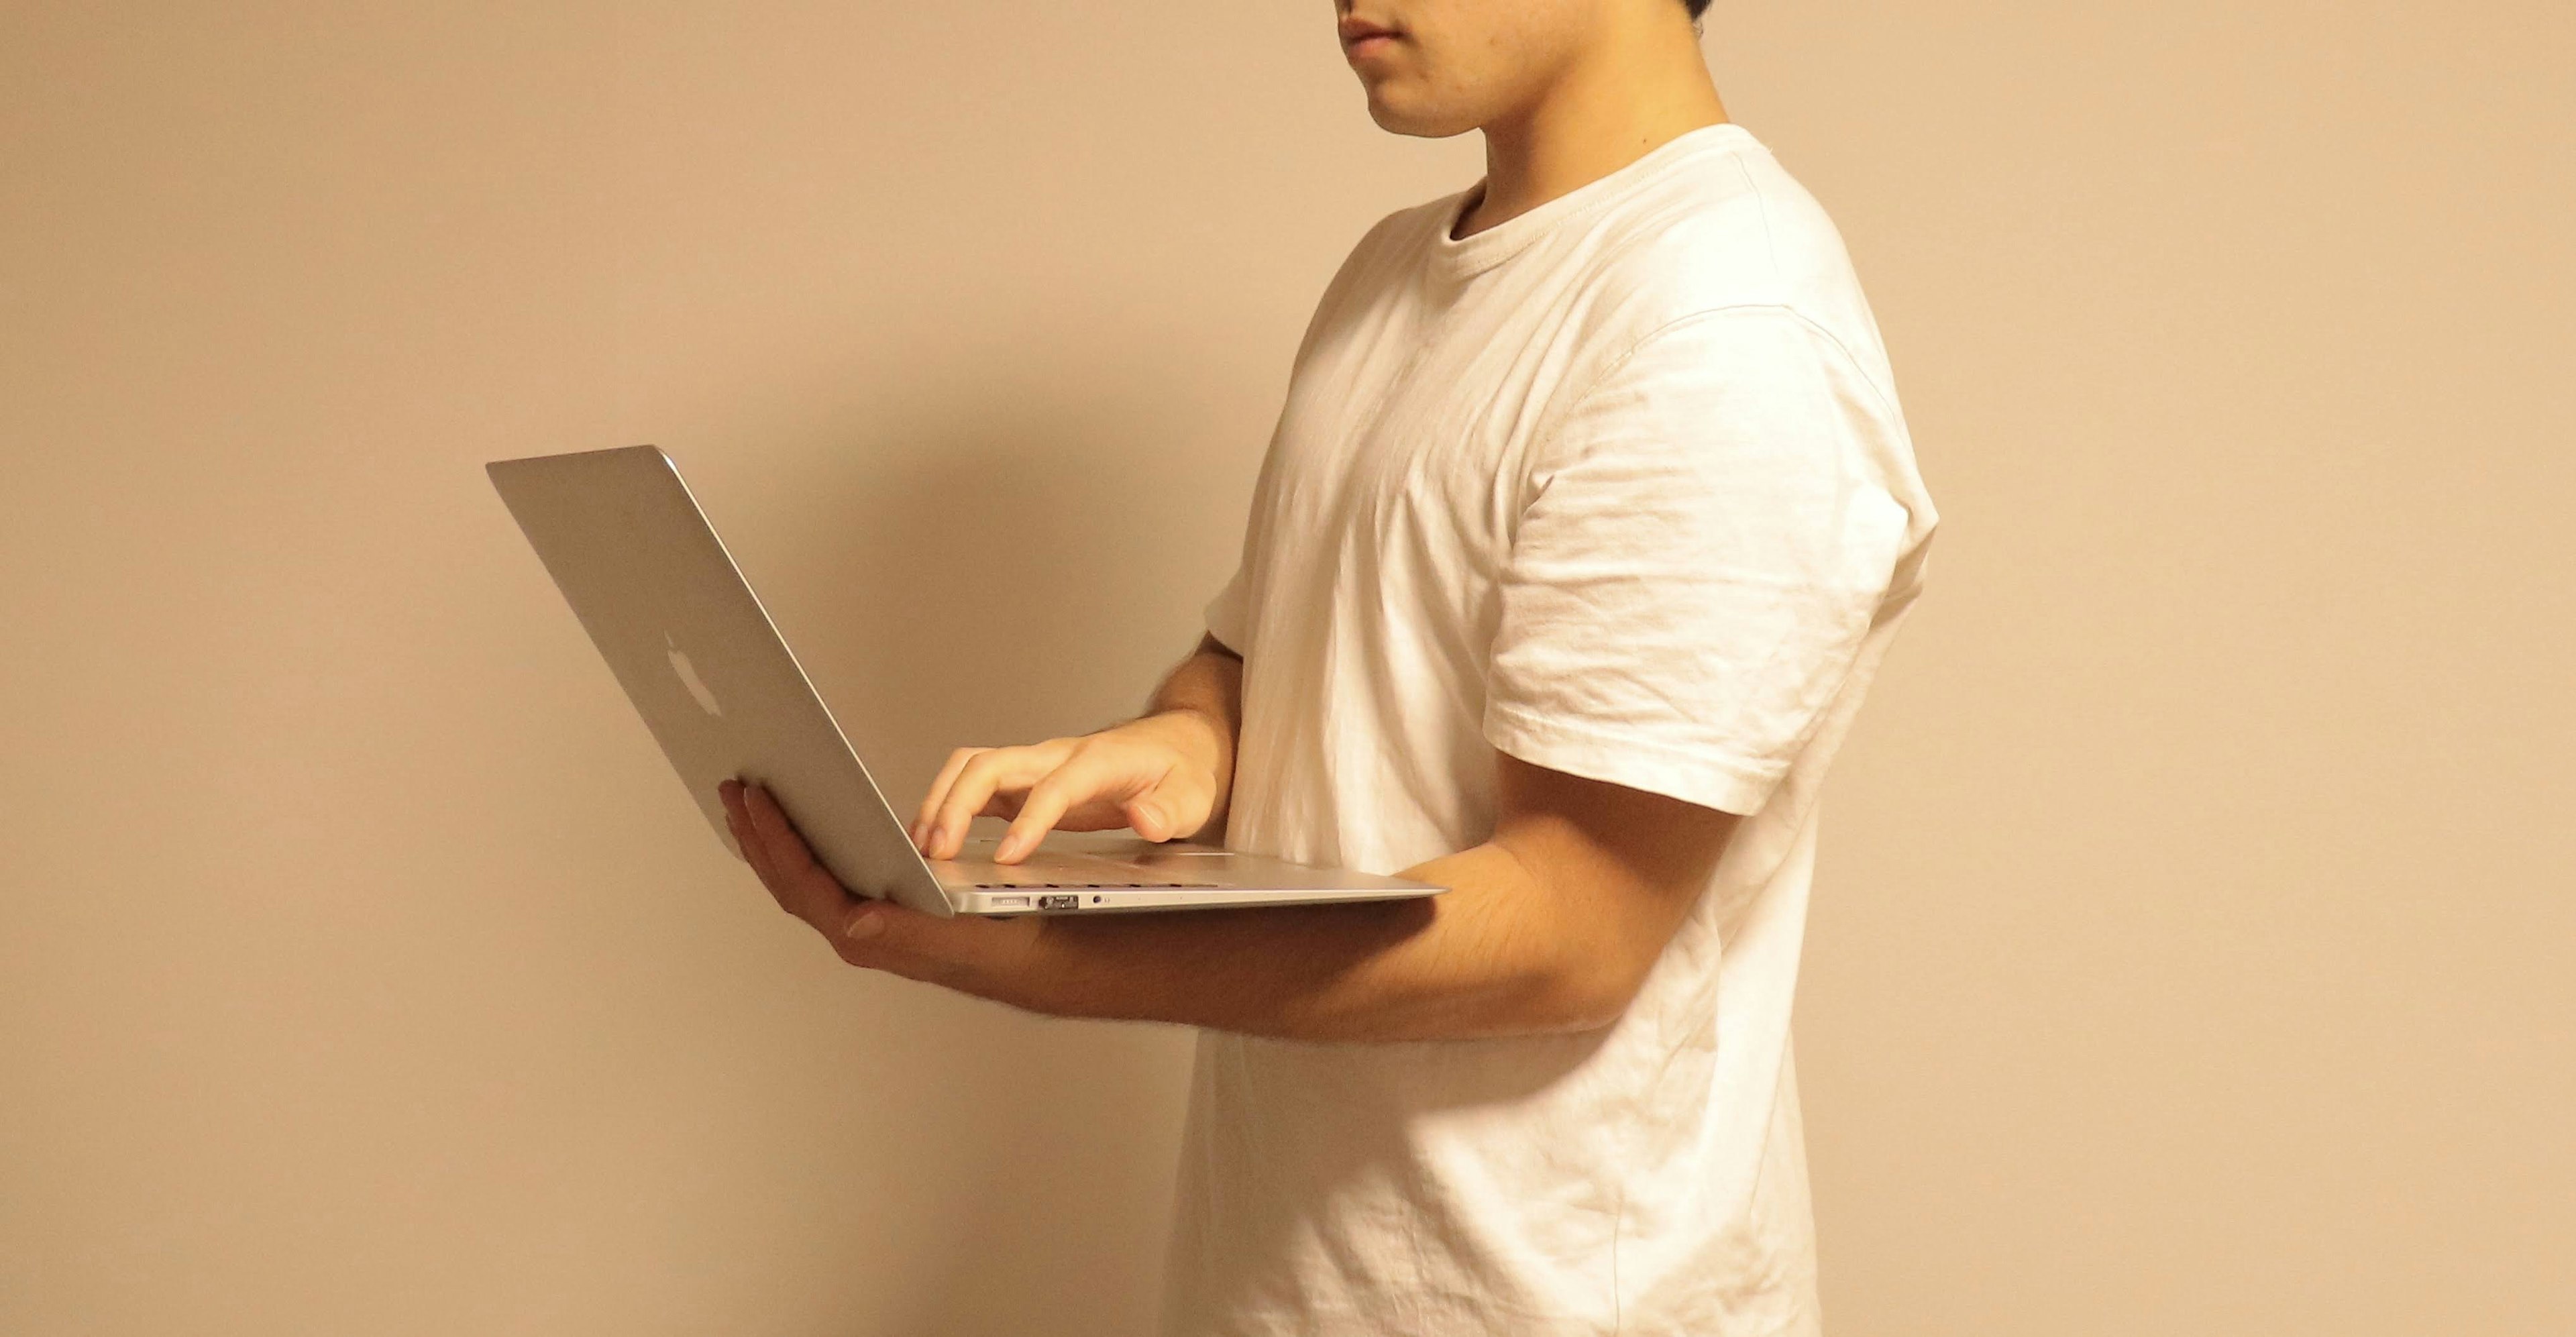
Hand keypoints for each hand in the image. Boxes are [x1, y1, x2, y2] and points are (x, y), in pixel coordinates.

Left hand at [719, 777, 1046, 999]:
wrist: (1034, 959)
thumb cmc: (1002, 945)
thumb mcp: (961, 935)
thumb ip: (908, 933)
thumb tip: (853, 923)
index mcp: (867, 936)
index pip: (803, 884)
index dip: (774, 840)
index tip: (755, 798)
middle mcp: (856, 932)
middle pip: (787, 881)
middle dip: (755, 835)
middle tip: (731, 788)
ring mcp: (862, 923)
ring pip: (799, 880)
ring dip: (769, 840)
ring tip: (747, 802)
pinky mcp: (876, 909)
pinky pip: (821, 878)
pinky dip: (799, 847)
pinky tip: (797, 825)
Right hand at [911, 709, 1226, 863]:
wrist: (1180, 746)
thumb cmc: (1184, 773)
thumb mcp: (1194, 796)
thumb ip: (1170, 811)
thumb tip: (1146, 819)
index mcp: (1098, 761)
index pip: (1055, 787)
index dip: (1030, 820)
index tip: (1009, 858)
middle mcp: (1058, 756)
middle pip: (991, 764)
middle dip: (957, 804)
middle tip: (938, 852)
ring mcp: (1037, 766)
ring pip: (973, 767)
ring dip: (942, 801)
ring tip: (923, 848)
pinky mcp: (1027, 781)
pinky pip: (976, 784)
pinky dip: (948, 806)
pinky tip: (934, 841)